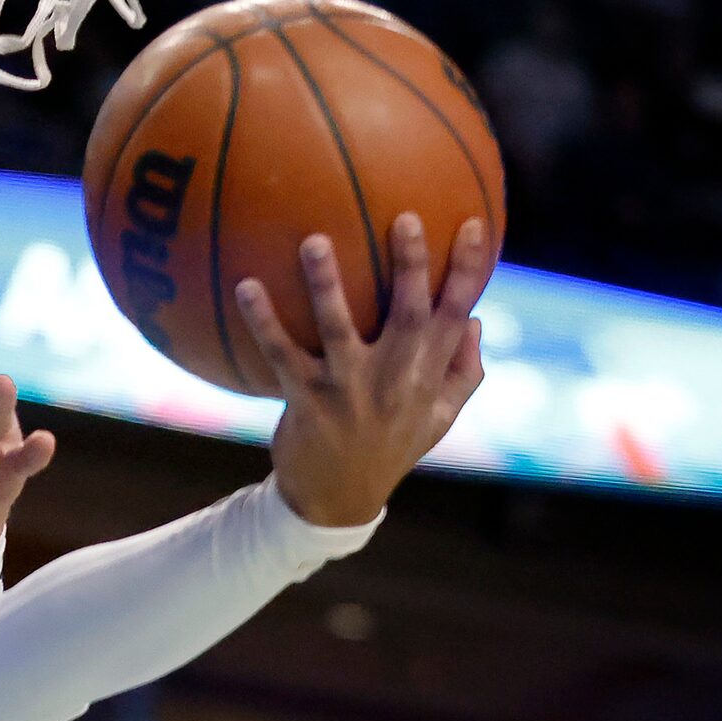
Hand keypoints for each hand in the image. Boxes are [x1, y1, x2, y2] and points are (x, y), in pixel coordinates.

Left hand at [235, 214, 493, 527]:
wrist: (337, 503)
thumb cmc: (388, 448)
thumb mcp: (438, 418)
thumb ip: (463, 371)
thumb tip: (476, 319)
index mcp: (428, 375)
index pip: (456, 315)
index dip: (470, 270)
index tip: (474, 223)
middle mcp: (394, 380)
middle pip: (408, 314)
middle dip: (410, 265)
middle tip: (403, 217)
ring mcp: (348, 391)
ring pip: (339, 329)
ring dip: (325, 284)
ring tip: (313, 240)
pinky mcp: (306, 402)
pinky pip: (281, 354)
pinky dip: (263, 321)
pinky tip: (246, 286)